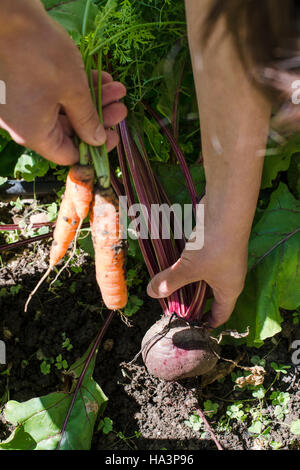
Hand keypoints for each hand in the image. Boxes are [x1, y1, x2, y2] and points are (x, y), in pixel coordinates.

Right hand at [0, 0, 126, 164]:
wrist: (5, 13)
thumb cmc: (39, 54)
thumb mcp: (73, 90)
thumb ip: (87, 120)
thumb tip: (96, 141)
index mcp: (34, 134)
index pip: (68, 154)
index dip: (94, 148)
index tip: (114, 134)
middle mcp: (24, 124)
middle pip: (69, 130)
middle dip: (98, 117)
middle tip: (121, 107)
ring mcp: (21, 105)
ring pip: (63, 110)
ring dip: (92, 100)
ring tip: (116, 88)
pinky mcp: (21, 86)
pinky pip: (51, 95)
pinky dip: (74, 88)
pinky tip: (99, 77)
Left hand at [147, 227, 247, 327]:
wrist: (226, 212)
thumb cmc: (213, 247)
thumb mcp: (189, 268)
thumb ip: (170, 281)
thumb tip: (152, 293)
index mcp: (230, 290)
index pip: (221, 315)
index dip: (207, 324)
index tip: (190, 328)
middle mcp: (229, 277)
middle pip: (211, 297)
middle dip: (193, 302)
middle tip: (173, 307)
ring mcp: (224, 260)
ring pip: (205, 278)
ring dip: (189, 282)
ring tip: (170, 286)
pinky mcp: (216, 245)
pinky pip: (202, 262)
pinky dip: (190, 266)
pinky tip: (175, 264)